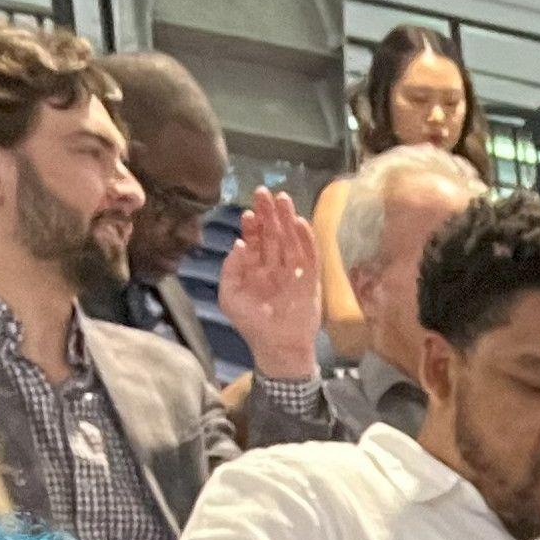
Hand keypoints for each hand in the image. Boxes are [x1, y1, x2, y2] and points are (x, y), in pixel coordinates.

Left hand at [216, 187, 323, 377]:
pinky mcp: (309, 279)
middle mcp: (274, 265)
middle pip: (272, 233)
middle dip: (268, 213)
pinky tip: (299, 222)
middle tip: (263, 192)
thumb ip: (230, 270)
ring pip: (290, 239)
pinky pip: (309, 255)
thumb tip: (238, 244)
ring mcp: (292, 271)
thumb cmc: (251, 324)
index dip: (251, 226)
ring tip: (282, 198)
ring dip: (287, 219)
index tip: (248, 212)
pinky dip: (305, 238)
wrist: (278, 346)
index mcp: (254, 268)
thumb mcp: (230, 297)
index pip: (254, 240)